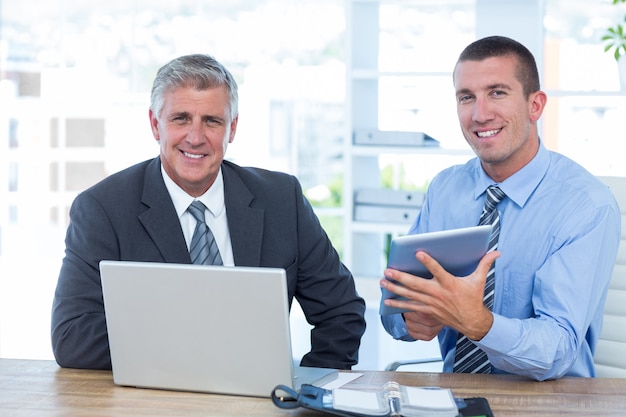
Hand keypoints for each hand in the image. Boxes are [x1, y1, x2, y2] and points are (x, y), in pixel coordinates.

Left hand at [380, 249, 499, 340]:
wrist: (472, 322)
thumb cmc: (473, 299)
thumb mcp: (479, 280)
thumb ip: (485, 264)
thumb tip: (497, 252)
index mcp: (450, 284)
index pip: (437, 270)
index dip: (428, 262)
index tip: (418, 253)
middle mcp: (438, 293)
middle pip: (416, 284)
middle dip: (401, 277)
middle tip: (388, 270)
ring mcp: (431, 303)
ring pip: (410, 295)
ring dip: (395, 289)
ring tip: (383, 282)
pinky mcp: (428, 311)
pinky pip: (410, 307)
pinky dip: (398, 304)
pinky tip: (387, 299)